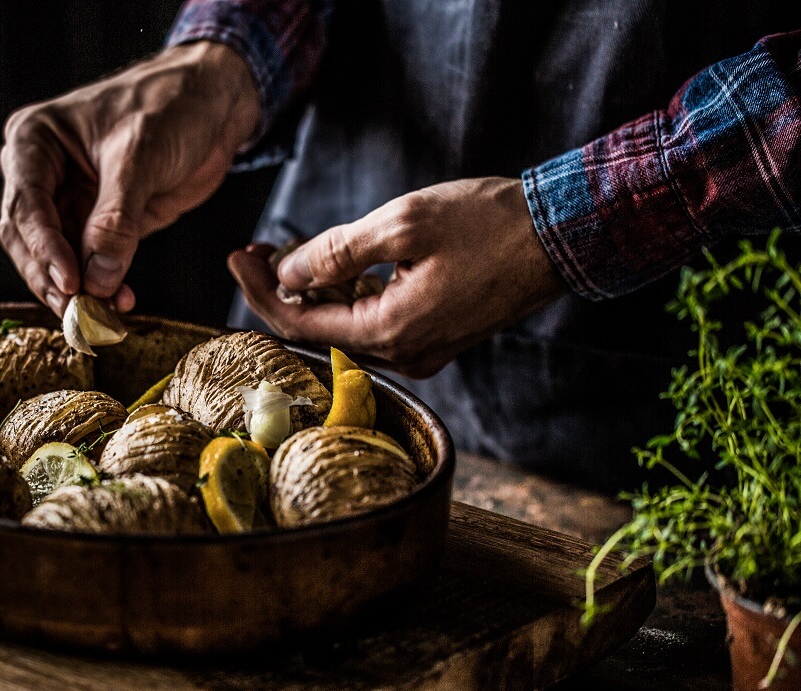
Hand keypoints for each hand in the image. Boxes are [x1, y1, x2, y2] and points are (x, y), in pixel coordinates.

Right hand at [0, 42, 260, 314]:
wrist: (212, 104)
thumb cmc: (170, 105)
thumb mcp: (140, 155)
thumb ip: (116, 218)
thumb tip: (97, 277)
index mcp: (34, 141)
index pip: (26, 205)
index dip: (45, 248)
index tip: (71, 282)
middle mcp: (41, 174)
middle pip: (28, 239)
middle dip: (53, 276)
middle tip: (78, 310)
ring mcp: (69, 202)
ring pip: (56, 259)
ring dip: (78, 290)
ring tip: (103, 314)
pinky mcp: (98, 225)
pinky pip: (90, 265)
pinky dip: (102, 287)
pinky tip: (120, 302)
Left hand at [228, 177, 569, 377]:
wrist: (562, 237)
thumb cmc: (490, 224)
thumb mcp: (404, 224)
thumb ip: (337, 252)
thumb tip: (288, 273)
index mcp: (392, 332)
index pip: (300, 324)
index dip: (261, 291)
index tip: (238, 255)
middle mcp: (404, 354)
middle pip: (318, 332)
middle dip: (280, 292)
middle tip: (255, 251)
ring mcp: (422, 350)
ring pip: (345, 328)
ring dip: (312, 294)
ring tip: (285, 252)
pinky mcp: (435, 337)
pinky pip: (374, 324)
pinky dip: (346, 297)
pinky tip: (334, 267)